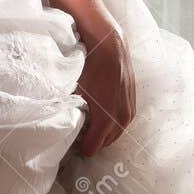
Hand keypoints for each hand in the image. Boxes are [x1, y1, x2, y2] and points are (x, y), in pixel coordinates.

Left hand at [73, 20, 135, 155]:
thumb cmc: (89, 68)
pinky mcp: (133, 103)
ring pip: (115, 133)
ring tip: (89, 125)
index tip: (71, 142)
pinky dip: (111, 122)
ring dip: (103, 132)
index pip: (92, 147)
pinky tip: (101, 114)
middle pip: (105, 142)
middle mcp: (121, 119)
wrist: (110, 46)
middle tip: (79, 134)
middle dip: (92, 140)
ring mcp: (129, 111)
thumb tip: (60, 123)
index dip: (80, 146)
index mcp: (106, 121)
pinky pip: (121, 122)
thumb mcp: (75, 92)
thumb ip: (70, 112)